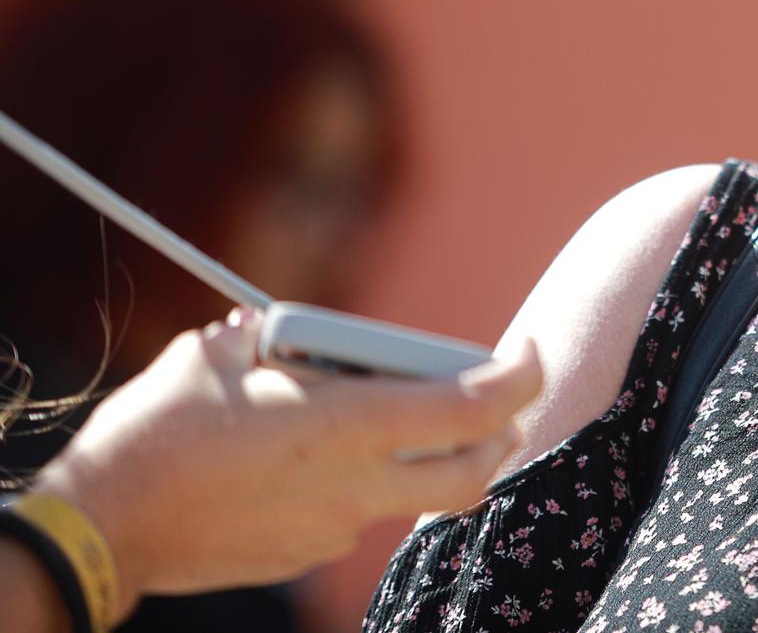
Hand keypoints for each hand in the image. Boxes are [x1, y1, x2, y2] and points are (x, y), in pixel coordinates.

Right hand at [32, 308, 540, 623]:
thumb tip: (290, 328)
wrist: (101, 523)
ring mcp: (333, 526)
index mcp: (348, 424)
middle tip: (491, 401)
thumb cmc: (158, 428)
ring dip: (422, 456)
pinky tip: (310, 458)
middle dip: (499, 436)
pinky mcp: (304, 554)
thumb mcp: (223, 354)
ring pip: (414, 494)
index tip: (529, 349)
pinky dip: (360, 481)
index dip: (521, 376)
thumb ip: (281, 339)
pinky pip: (358, 513)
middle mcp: (356, 483)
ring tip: (378, 417)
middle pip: (475, 472)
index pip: (474, 406)